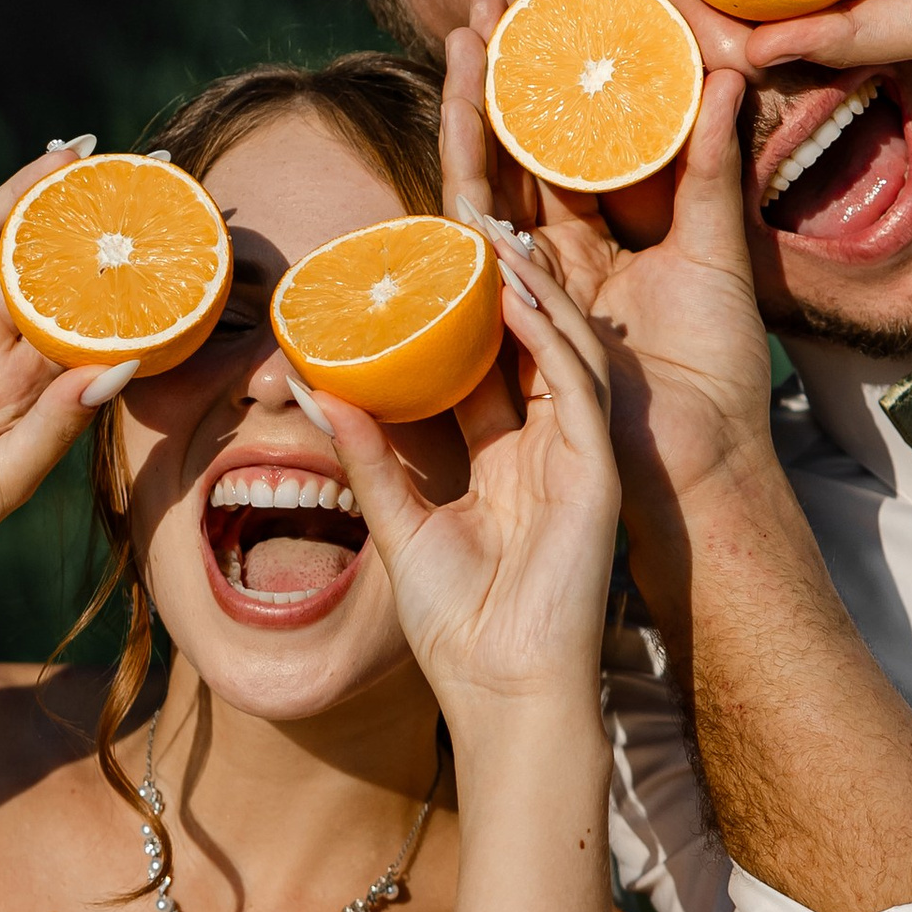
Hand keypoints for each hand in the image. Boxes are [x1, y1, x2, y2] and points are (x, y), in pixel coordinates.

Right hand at [0, 147, 117, 620]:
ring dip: (17, 191)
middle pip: (39, 260)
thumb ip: (60, 420)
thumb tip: (127, 360)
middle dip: (77, 213)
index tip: (172, 242)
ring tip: (66, 156)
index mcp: (25, 385)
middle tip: (129, 166)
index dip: (122, 279)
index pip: (83, 314)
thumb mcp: (9, 476)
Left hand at [317, 259, 620, 734]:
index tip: (428, 262)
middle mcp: (545, 450)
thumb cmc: (459, 626)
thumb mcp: (400, 524)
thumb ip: (369, 458)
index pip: (486, 369)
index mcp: (505, 461)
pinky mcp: (595, 473)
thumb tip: (316, 391)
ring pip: (561, 351)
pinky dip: (550, 339)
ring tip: (491, 235)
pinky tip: (517, 297)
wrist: (504, 691)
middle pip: (528, 346)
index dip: (463, 315)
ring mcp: (575, 458)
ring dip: (530, 292)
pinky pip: (577, 387)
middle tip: (465, 220)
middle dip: (503, 284)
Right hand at [440, 26, 782, 590]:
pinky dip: (470, 181)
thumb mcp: (719, 250)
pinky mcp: (517, 315)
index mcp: (602, 244)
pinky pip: (482, 241)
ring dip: (469, 111)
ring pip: (486, 183)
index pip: (565, 151)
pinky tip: (461, 120)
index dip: (551, 89)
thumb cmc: (716, 371)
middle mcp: (556, 261)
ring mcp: (530, 286)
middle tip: (485, 6)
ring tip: (463, 40)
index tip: (545, 21)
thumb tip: (729, 77)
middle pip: (513, 155)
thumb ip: (713, 167)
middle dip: (495, 80)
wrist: (700, 458)